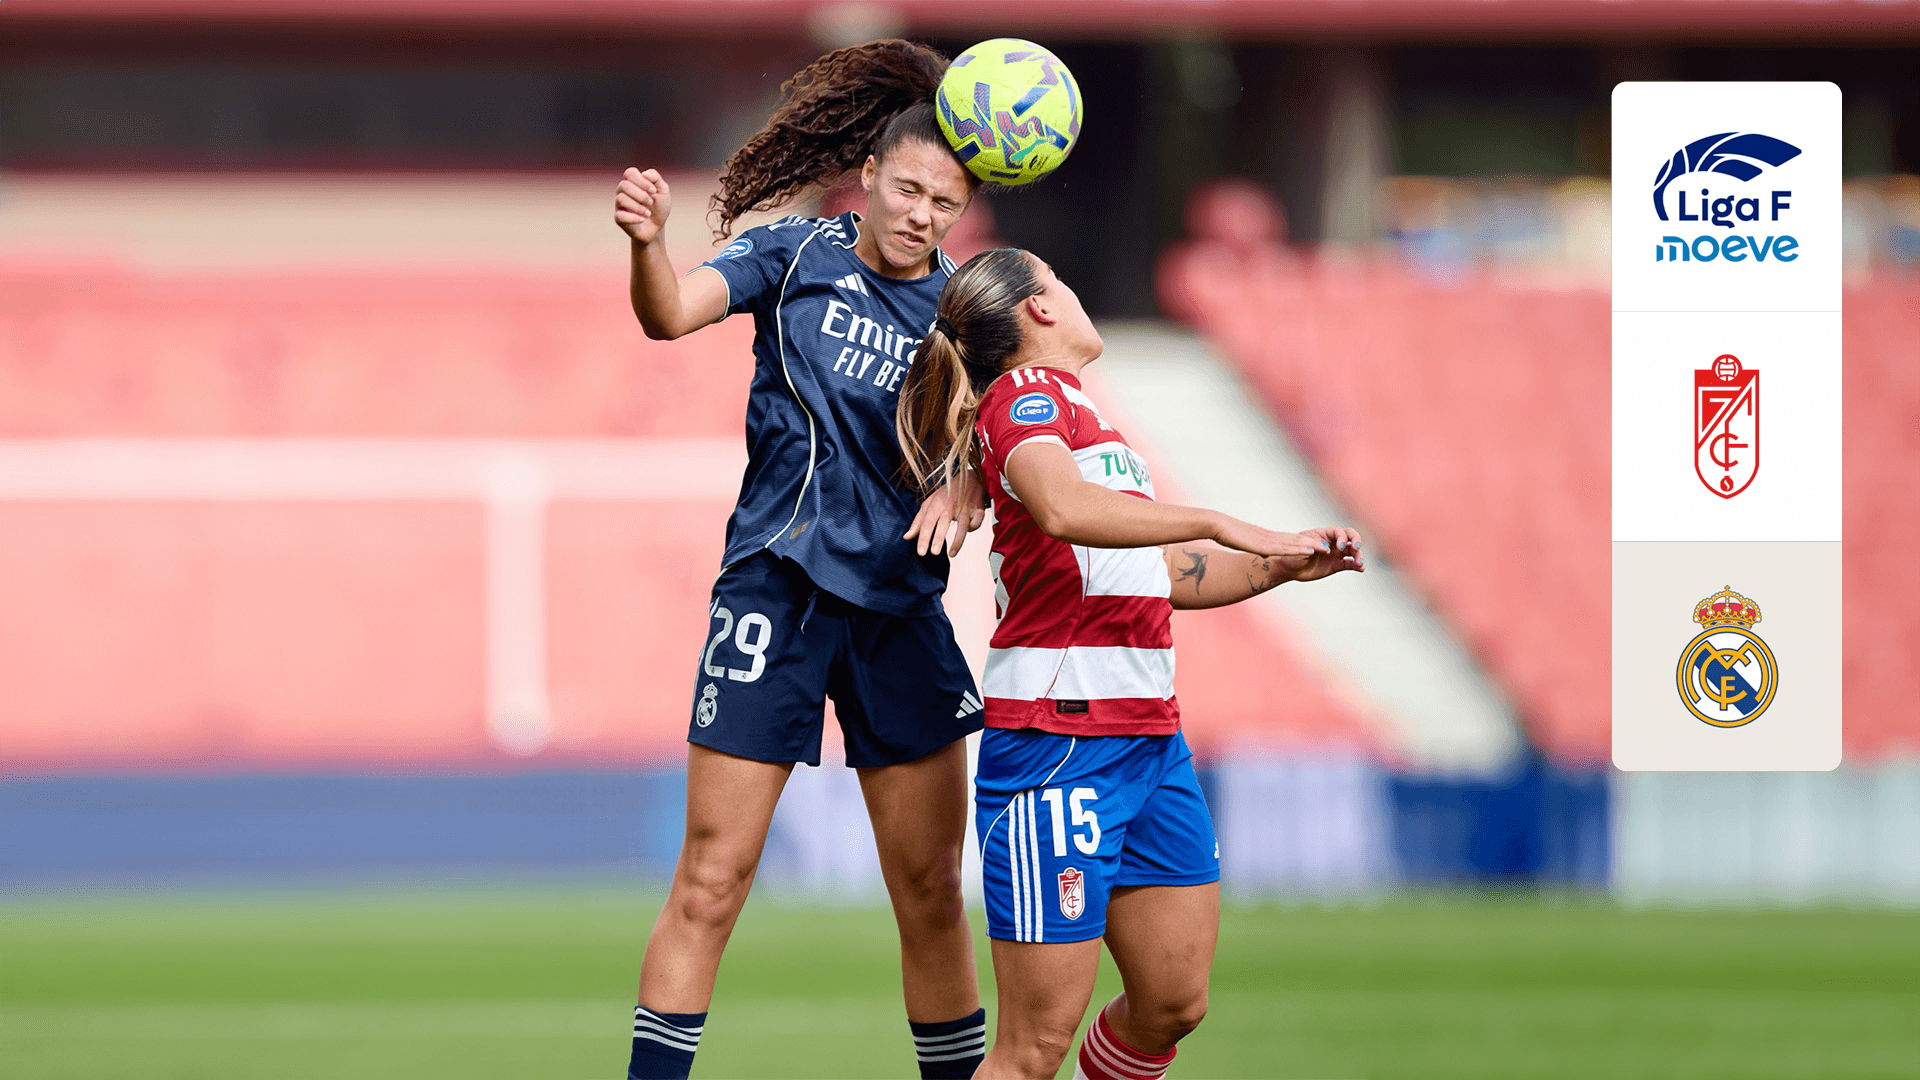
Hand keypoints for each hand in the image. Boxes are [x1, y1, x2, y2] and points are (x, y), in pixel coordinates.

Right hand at [615, 167, 671, 244]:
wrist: (658, 227)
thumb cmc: (659, 207)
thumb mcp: (663, 191)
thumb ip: (656, 178)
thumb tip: (644, 174)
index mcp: (633, 182)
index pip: (629, 173)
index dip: (641, 181)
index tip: (653, 191)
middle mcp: (623, 191)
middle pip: (624, 185)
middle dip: (641, 195)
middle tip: (651, 203)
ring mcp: (619, 204)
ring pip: (621, 199)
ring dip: (638, 207)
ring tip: (648, 213)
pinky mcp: (618, 218)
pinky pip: (620, 215)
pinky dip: (633, 218)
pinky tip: (642, 220)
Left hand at [904, 469, 987, 556]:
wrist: (970, 478)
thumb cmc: (947, 493)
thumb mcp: (930, 503)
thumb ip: (918, 521)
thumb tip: (906, 537)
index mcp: (936, 504)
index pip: (927, 522)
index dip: (923, 537)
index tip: (921, 552)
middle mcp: (950, 505)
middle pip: (943, 523)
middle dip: (938, 538)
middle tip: (934, 553)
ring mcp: (964, 507)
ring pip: (962, 525)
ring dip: (957, 540)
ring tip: (952, 554)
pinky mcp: (977, 509)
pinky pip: (976, 522)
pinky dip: (974, 527)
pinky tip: (969, 530)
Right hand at [1210, 515, 1326, 559]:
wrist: (1217, 525)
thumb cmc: (1225, 533)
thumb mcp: (1244, 543)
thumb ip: (1255, 548)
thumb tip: (1263, 553)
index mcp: (1266, 537)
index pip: (1289, 540)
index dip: (1304, 543)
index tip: (1317, 546)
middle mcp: (1270, 537)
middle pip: (1296, 541)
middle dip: (1313, 544)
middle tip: (1330, 547)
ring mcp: (1268, 540)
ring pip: (1294, 544)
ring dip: (1311, 547)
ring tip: (1326, 549)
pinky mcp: (1264, 545)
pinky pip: (1285, 548)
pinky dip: (1299, 550)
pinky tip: (1310, 551)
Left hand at [1272, 526, 1364, 582]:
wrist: (1288, 568)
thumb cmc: (1291, 554)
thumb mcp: (1299, 548)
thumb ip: (1312, 546)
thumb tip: (1327, 548)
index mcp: (1323, 534)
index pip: (1339, 531)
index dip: (1342, 538)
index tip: (1339, 547)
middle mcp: (1332, 542)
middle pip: (1350, 536)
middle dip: (1356, 540)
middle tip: (1356, 548)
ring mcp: (1336, 553)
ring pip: (1353, 551)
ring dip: (1359, 555)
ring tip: (1360, 563)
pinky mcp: (1336, 565)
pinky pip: (1350, 564)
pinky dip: (1357, 566)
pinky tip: (1361, 569)